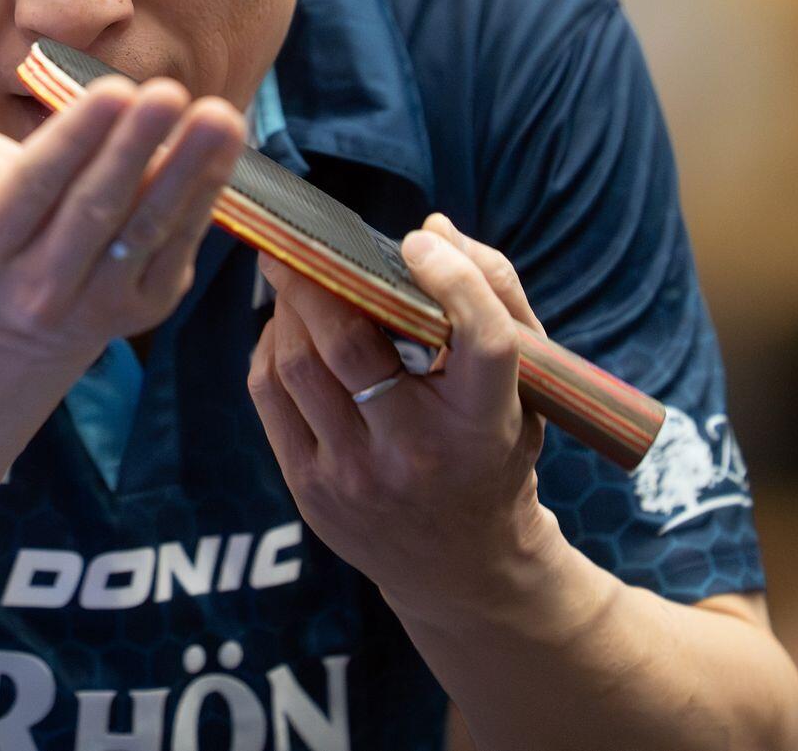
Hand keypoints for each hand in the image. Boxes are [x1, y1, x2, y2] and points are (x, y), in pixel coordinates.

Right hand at [0, 78, 245, 365]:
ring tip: (218, 117)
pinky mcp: (145, 305)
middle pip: (93, 211)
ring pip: (145, 230)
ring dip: (186, 172)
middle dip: (134, 149)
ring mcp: (98, 303)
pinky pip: (179, 246)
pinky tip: (224, 148)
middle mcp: (39, 287)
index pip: (33, 191)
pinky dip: (205, 196)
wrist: (10, 324)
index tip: (110, 90)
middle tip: (167, 91)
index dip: (72, 142)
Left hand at [245, 213, 560, 623]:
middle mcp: (419, 453)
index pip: (480, 338)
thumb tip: (429, 229)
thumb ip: (494, 294)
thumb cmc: (493, 447)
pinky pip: (270, 394)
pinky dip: (271, 348)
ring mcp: (357, 477)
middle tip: (306, 242)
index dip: (452, 278)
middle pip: (351, 341)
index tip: (418, 244)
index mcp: (486, 421)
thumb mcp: (526, 382)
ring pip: (297, 363)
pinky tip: (289, 330)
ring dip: (288, 307)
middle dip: (318, 275)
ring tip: (297, 281)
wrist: (467, 567)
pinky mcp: (311, 491)